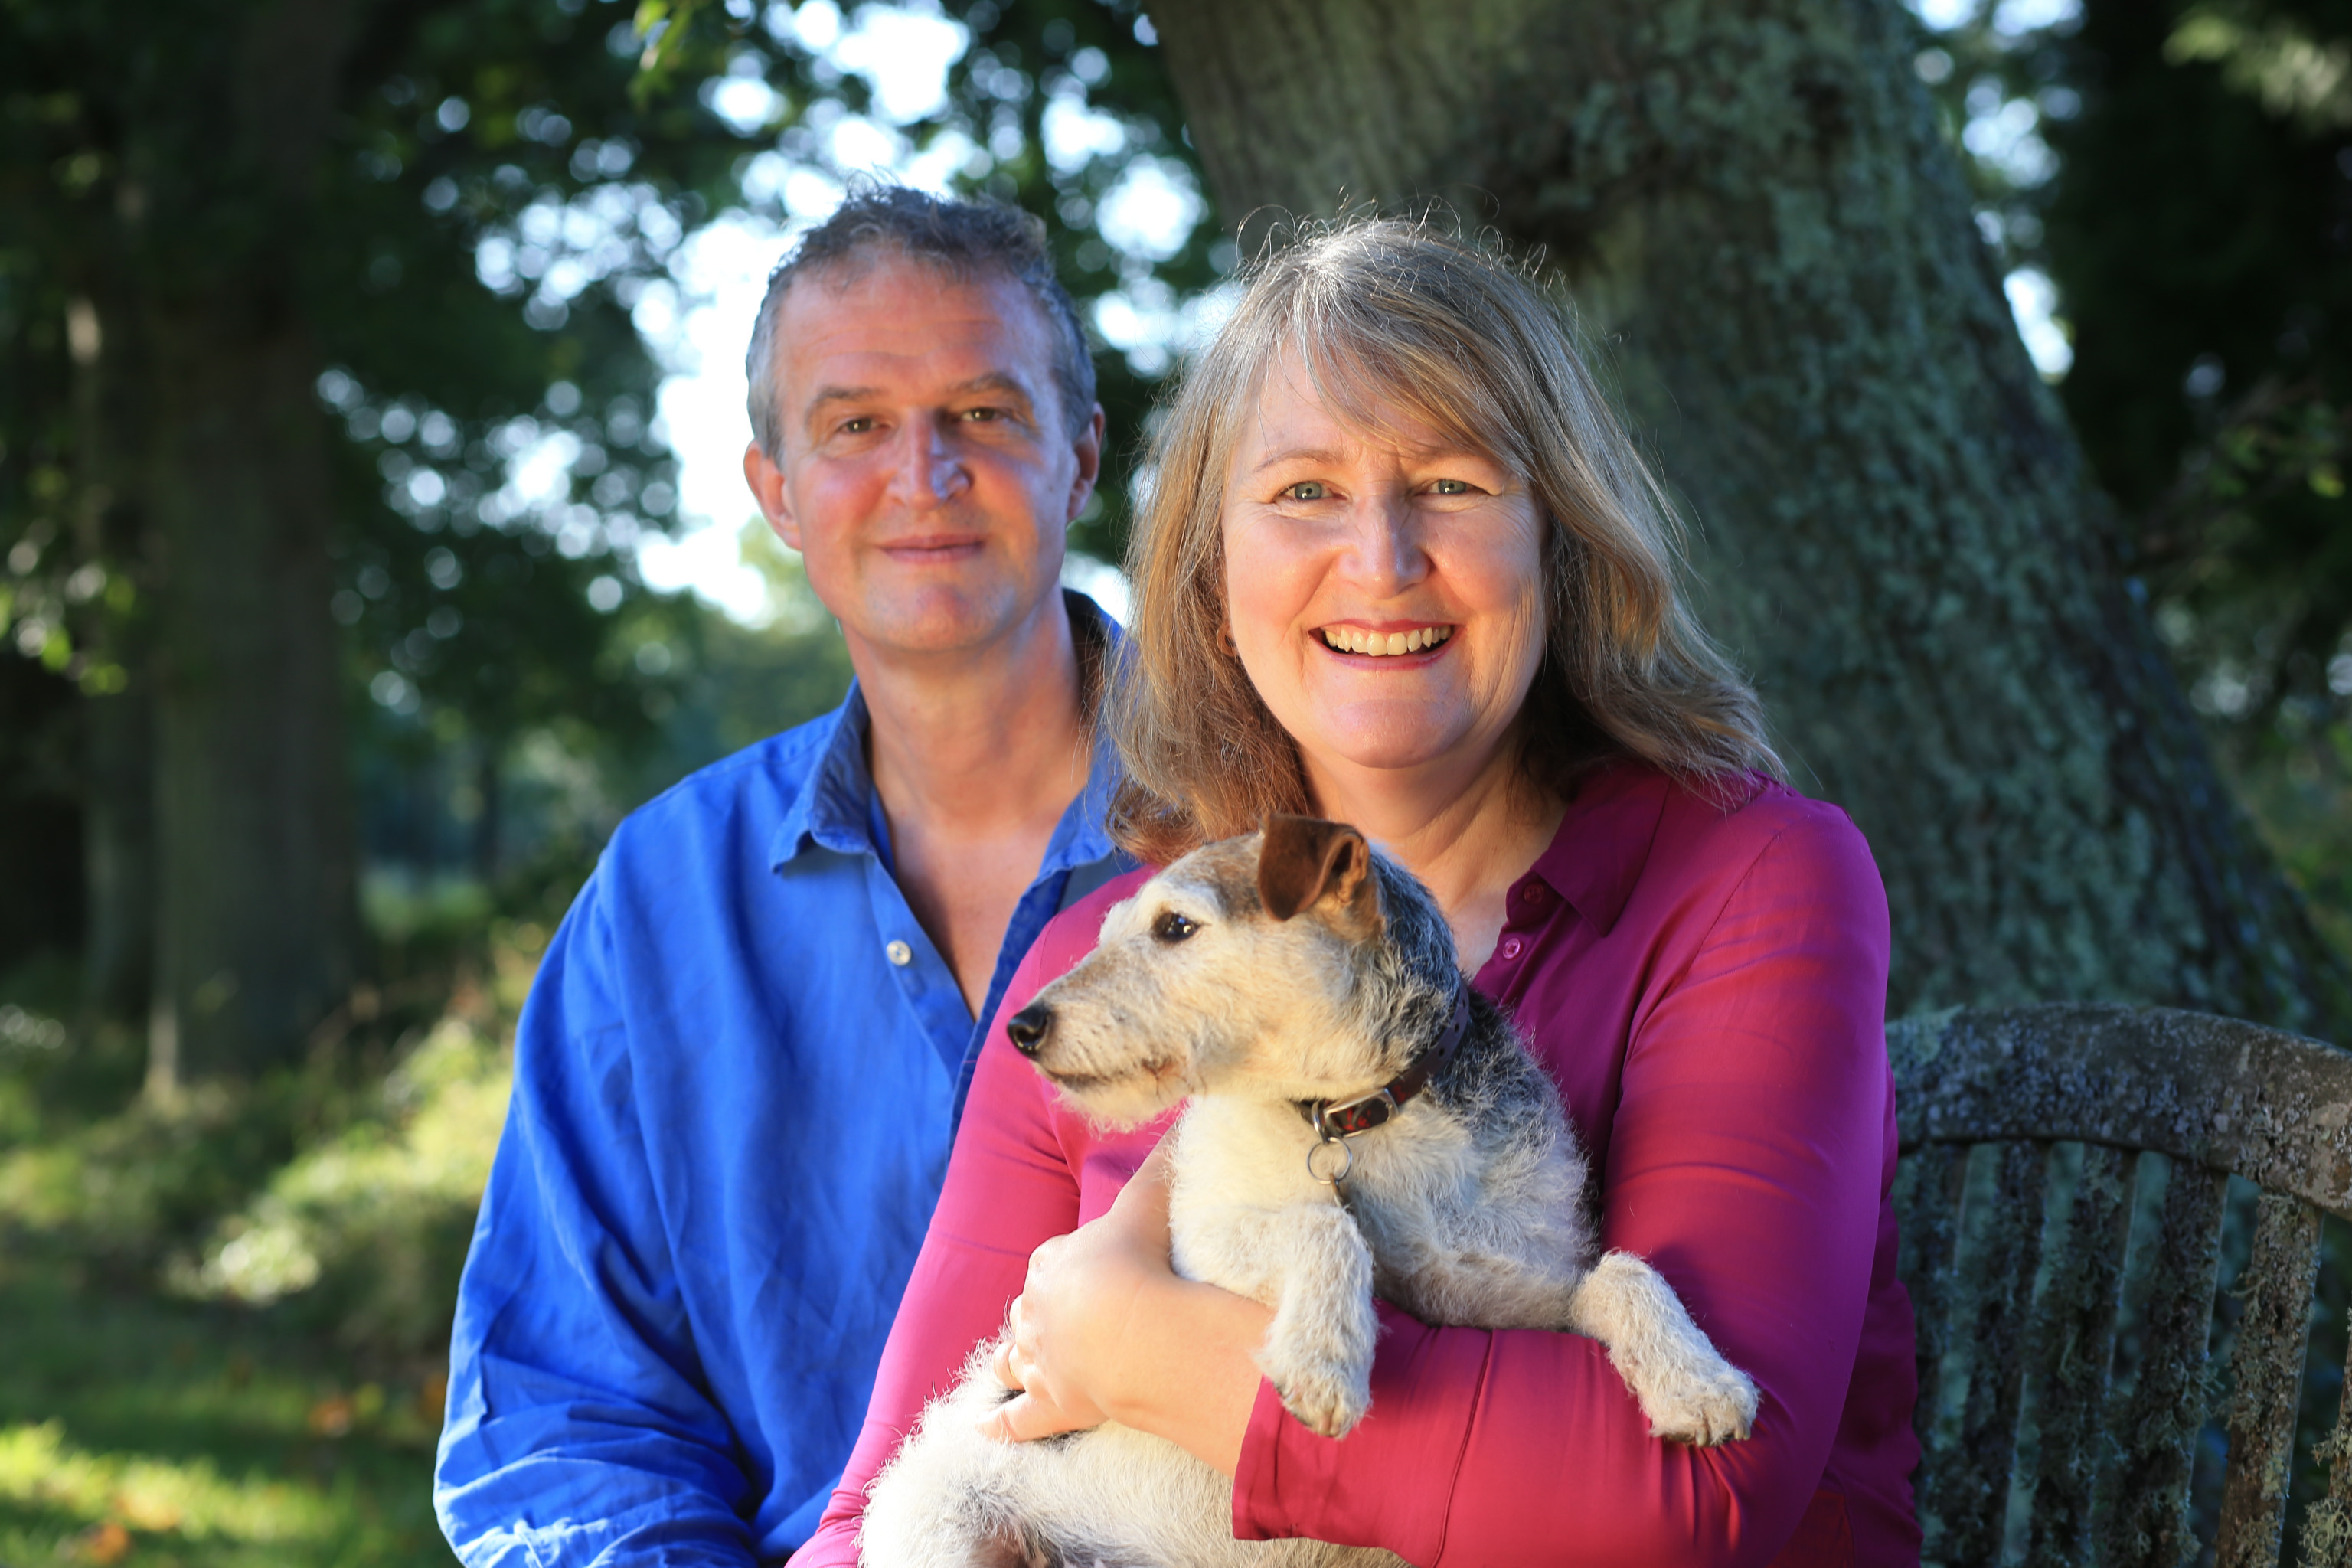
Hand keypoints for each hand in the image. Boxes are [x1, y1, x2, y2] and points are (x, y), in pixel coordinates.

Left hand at [979, 1142, 1176, 1443]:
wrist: (1134, 1329)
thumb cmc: (1139, 1260)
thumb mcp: (1150, 1201)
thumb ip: (1165, 1160)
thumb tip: (1184, 1110)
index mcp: (1054, 1263)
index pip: (1053, 1260)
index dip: (1069, 1265)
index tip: (1094, 1269)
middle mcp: (1037, 1311)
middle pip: (1031, 1308)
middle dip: (1043, 1312)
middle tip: (1070, 1317)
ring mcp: (1041, 1361)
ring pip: (1015, 1358)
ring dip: (1015, 1358)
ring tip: (1017, 1360)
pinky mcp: (1050, 1407)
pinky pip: (1015, 1421)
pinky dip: (998, 1424)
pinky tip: (983, 1427)